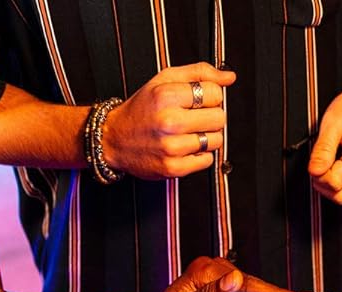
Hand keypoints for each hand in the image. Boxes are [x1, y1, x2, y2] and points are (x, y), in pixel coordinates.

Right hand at [102, 62, 234, 178]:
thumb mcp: (163, 80)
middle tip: (195, 117)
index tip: (200, 100)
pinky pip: (207, 161)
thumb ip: (198, 73)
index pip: (215, 93)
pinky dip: (200, 155)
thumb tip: (228, 77)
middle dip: (211, 116)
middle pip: (219, 118)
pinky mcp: (173, 168)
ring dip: (207, 137)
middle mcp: (169, 121)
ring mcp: (171, 147)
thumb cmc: (140, 110)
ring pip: (216, 140)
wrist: (114, 139)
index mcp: (166, 96)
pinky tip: (185, 147)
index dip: (211, 96)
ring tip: (188, 133)